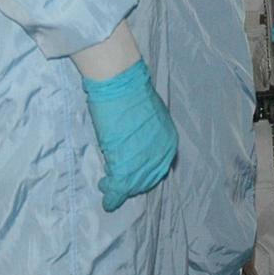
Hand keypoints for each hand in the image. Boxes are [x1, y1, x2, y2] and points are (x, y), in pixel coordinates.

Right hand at [82, 59, 177, 211]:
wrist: (120, 83)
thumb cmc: (132, 92)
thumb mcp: (149, 115)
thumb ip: (148, 134)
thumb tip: (138, 142)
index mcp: (168, 141)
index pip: (157, 166)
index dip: (143, 173)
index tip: (132, 176)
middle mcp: (161, 155)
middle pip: (146, 179)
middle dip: (131, 184)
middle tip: (118, 184)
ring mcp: (144, 162)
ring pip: (131, 185)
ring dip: (118, 188)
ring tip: (107, 185)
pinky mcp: (125, 167)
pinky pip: (118, 187)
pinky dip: (110, 191)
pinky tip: (104, 188)